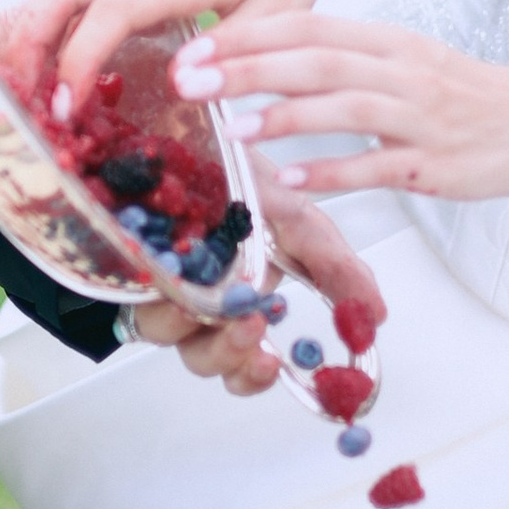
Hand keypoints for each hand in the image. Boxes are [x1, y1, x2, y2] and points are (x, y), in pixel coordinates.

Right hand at [25, 0, 356, 109]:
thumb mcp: (284, 9)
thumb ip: (235, 48)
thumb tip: (180, 85)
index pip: (113, 10)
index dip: (81, 57)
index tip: (68, 105)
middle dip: (32, 45)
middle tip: (25, 102)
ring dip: (35, 33)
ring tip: (30, 90)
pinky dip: (54, 22)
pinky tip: (56, 64)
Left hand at [126, 191, 383, 397]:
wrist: (191, 133)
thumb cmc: (244, 176)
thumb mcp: (300, 219)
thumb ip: (336, 267)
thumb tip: (377, 315)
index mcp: (246, 300)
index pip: (248, 362)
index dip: (256, 375)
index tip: (275, 366)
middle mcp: (205, 303)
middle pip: (211, 361)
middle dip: (233, 358)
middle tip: (255, 335)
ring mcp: (166, 288)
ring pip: (174, 337)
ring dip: (200, 327)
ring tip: (222, 302)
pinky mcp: (131, 269)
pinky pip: (143, 297)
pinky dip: (166, 291)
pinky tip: (184, 273)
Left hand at [179, 12, 508, 204]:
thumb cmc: (466, 96)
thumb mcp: (406, 62)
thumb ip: (344, 61)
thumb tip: (268, 63)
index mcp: (390, 42)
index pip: (310, 26)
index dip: (251, 33)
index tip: (196, 43)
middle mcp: (404, 73)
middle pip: (319, 60)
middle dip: (249, 68)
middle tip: (192, 79)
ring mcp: (422, 119)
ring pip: (347, 109)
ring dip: (287, 117)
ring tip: (234, 127)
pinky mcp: (436, 165)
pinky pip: (378, 168)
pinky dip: (333, 172)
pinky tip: (292, 180)